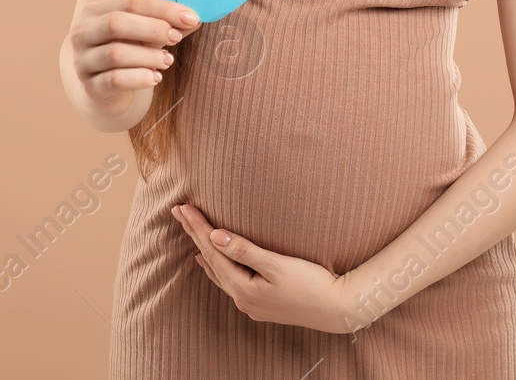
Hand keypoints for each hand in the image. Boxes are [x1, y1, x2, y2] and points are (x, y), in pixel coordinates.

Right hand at [67, 0, 201, 116]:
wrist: (106, 90)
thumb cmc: (129, 53)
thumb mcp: (145, 35)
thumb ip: (166, 25)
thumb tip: (193, 19)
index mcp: (95, 11)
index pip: (130, 3)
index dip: (162, 9)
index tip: (191, 18)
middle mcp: (82, 33)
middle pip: (115, 23)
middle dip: (152, 29)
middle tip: (176, 38)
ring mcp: (82, 61)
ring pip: (115, 54)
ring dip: (148, 57)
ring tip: (167, 60)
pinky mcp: (90, 87)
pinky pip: (114, 80)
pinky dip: (140, 78)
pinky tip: (155, 78)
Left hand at [171, 202, 357, 333]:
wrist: (338, 309)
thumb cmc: (311, 284)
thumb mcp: (277, 264)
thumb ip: (244, 250)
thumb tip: (215, 235)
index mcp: (243, 288)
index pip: (213, 250)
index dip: (197, 227)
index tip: (182, 207)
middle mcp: (242, 299)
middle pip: (212, 260)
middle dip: (194, 234)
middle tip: (177, 211)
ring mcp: (251, 304)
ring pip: (219, 271)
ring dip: (204, 250)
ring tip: (189, 233)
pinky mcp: (261, 303)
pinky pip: (230, 281)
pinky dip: (218, 268)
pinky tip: (213, 266)